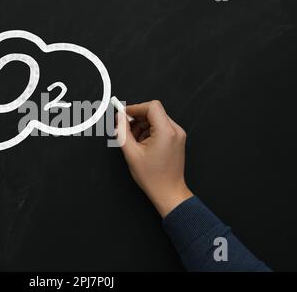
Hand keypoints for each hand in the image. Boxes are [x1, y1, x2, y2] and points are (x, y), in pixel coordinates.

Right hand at [116, 100, 192, 217]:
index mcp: (166, 132)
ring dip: (142, 126)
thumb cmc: (153, 177)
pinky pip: (161, 127)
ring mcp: (178, 135)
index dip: (135, 108)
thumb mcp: (131, 153)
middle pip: (154, 112)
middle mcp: (175, 130)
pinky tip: (142, 144)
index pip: (152, 106)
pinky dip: (149, 132)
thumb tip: (120, 118)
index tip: (124, 114)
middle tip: (126, 130)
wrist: (168, 192)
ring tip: (134, 142)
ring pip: (156, 119)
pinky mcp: (177, 139)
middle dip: (137, 119)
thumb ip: (123, 132)